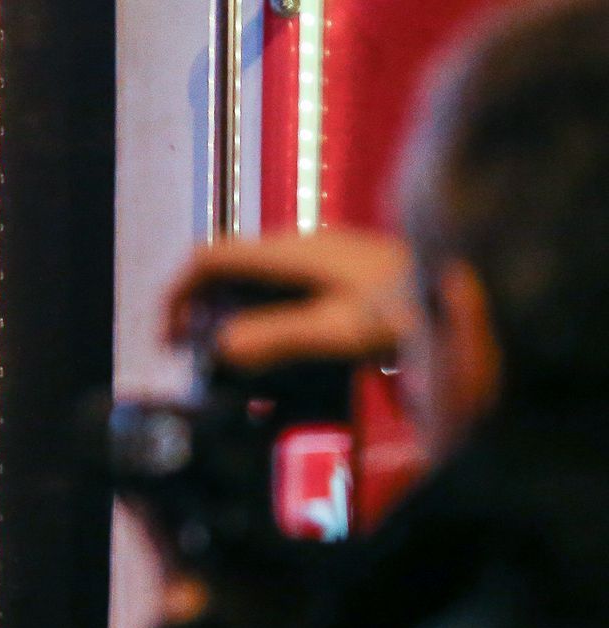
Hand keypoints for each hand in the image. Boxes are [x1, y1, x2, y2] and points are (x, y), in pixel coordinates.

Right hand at [163, 229, 414, 371]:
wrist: (472, 287)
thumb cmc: (414, 306)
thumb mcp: (343, 329)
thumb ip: (278, 337)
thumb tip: (220, 348)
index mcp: (293, 252)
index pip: (210, 258)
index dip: (177, 294)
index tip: (168, 340)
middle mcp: (301, 247)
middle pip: (226, 271)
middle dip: (199, 312)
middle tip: (193, 361)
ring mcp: (322, 260)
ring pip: (252, 283)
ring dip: (230, 320)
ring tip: (229, 367)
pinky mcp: (339, 276)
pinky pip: (281, 294)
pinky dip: (262, 323)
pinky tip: (276, 359)